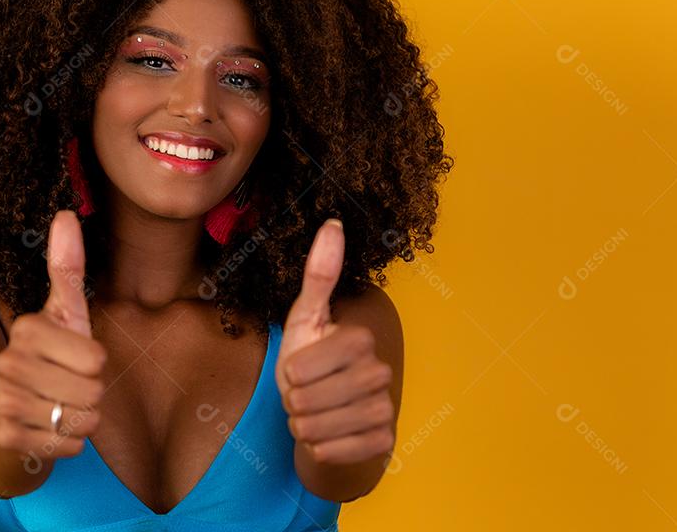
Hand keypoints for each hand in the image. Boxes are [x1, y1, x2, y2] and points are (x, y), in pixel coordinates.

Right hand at [0, 210, 107, 459]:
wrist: (7, 413)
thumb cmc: (51, 358)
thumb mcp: (65, 314)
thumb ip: (67, 268)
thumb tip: (65, 213)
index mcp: (28, 330)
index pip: (95, 358)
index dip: (95, 363)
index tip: (76, 359)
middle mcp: (8, 364)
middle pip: (91, 390)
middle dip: (91, 393)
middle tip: (71, 386)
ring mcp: (4, 402)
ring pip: (81, 419)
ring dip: (82, 419)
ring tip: (62, 407)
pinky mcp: (6, 438)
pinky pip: (67, 445)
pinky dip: (69, 443)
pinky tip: (51, 430)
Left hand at [276, 219, 395, 464]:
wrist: (329, 412)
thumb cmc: (311, 361)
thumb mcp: (306, 318)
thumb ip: (318, 274)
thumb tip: (332, 223)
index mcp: (359, 339)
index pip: (300, 369)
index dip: (290, 373)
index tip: (300, 368)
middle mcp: (380, 372)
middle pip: (307, 401)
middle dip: (294, 403)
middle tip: (305, 394)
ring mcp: (385, 408)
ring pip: (320, 429)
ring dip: (305, 427)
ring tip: (313, 414)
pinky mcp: (384, 440)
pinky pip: (336, 452)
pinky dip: (322, 448)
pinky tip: (328, 436)